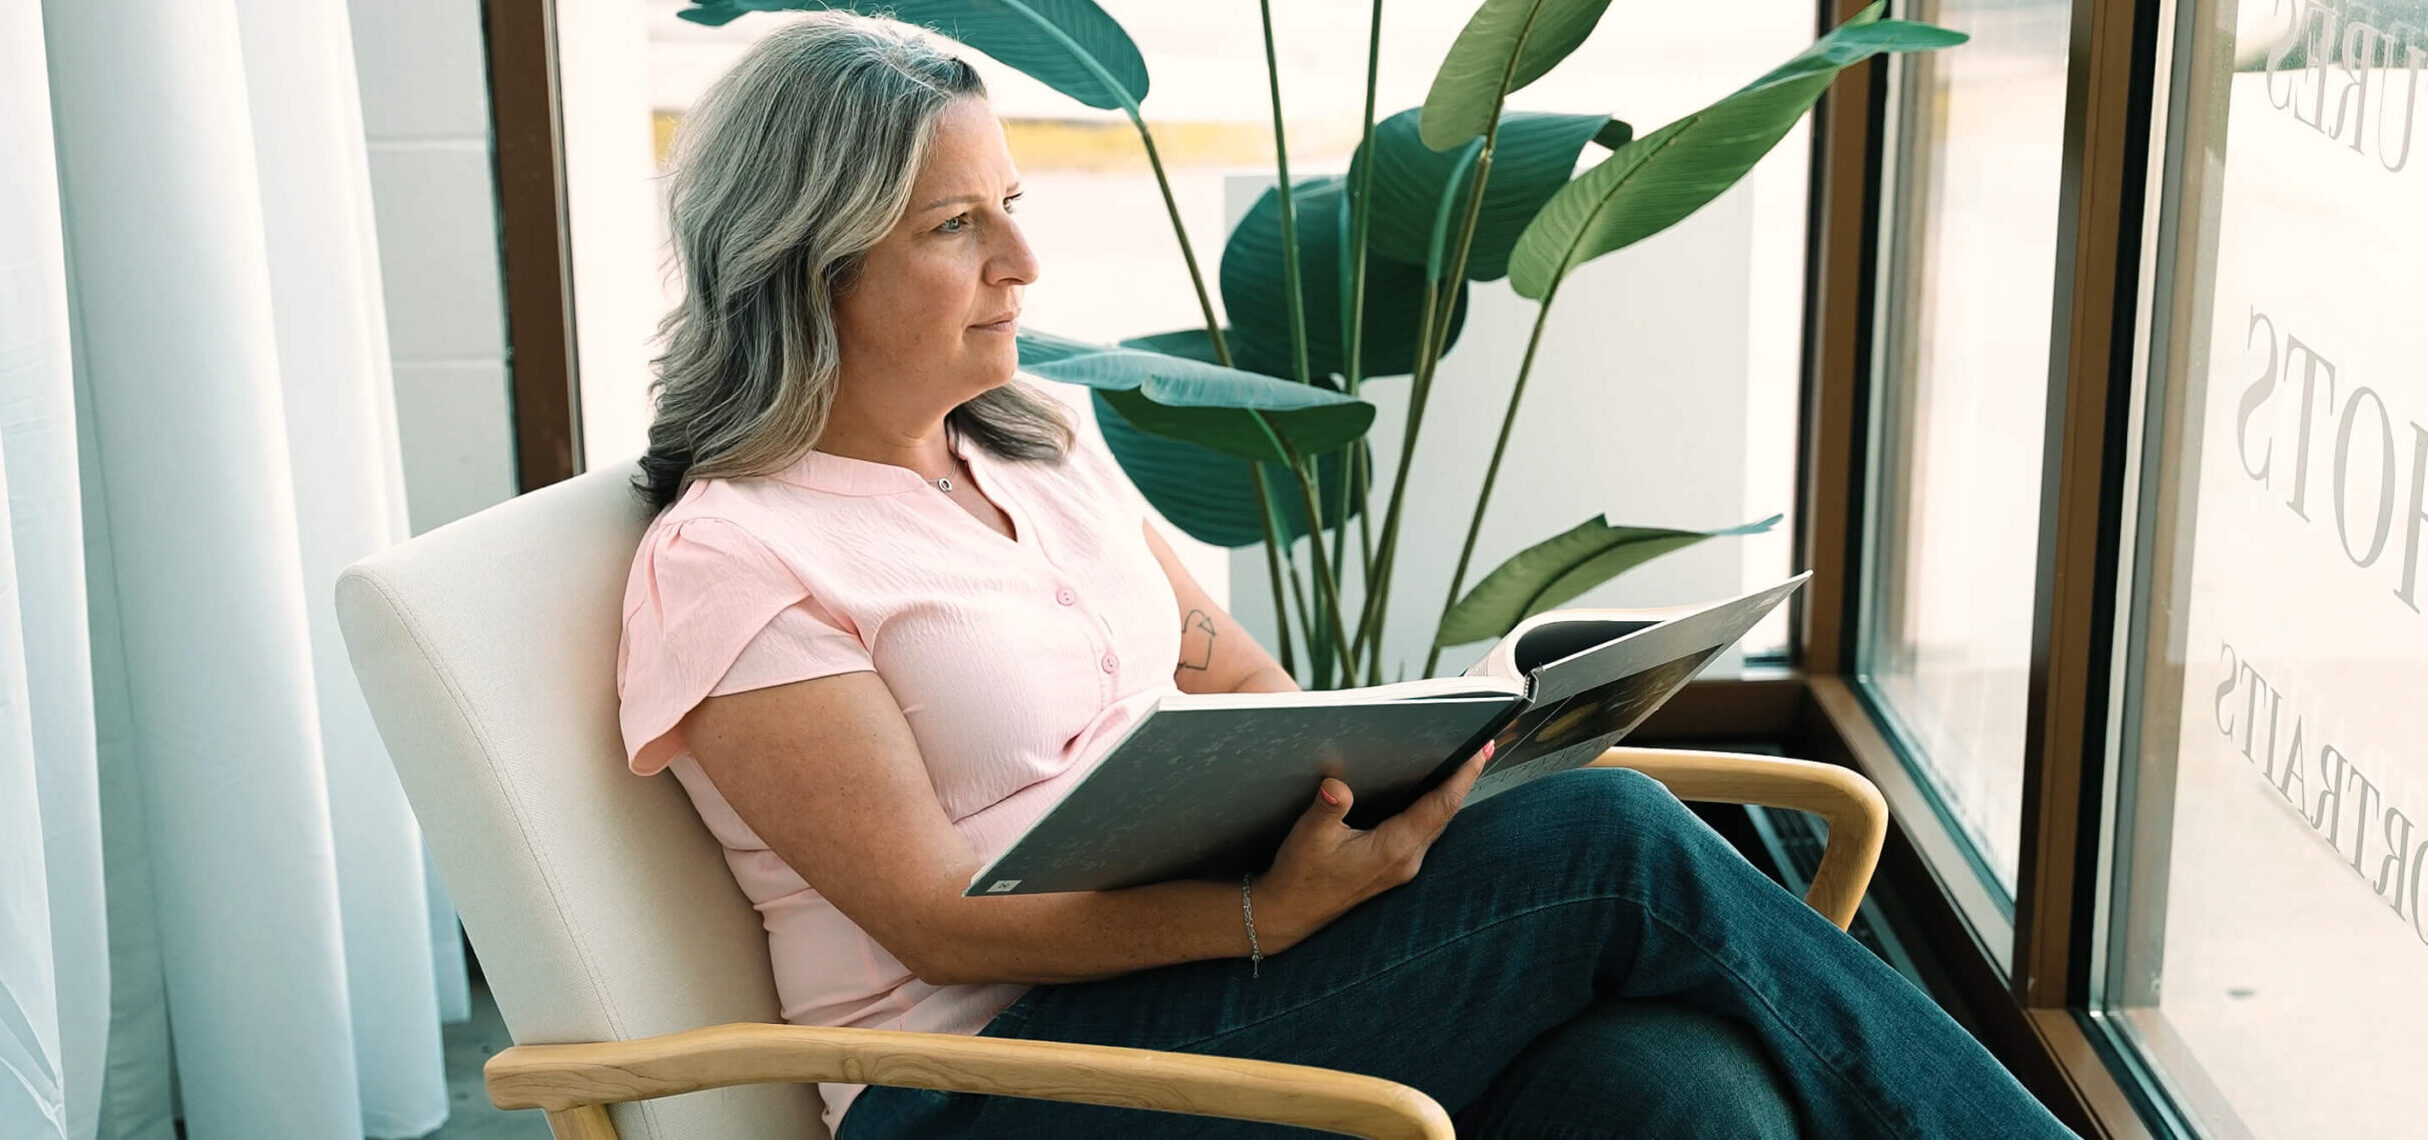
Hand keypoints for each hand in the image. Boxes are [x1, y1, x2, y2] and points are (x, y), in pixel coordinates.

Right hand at [1251, 739, 1494, 952]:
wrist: (1288, 914)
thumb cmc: (1299, 876)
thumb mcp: (1309, 837)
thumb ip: (1328, 807)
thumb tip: (1337, 784)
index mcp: (1393, 849)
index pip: (1441, 806)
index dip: (1463, 775)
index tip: (1480, 750)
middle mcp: (1406, 859)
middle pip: (1446, 813)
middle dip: (1464, 779)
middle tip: (1480, 746)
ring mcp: (1402, 866)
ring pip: (1437, 823)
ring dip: (1450, 794)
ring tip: (1462, 763)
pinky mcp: (1394, 868)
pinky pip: (1424, 831)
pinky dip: (1433, 808)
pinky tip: (1430, 793)